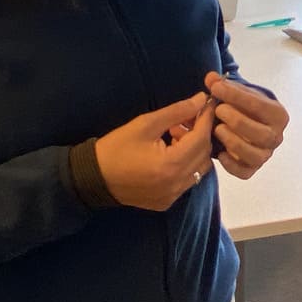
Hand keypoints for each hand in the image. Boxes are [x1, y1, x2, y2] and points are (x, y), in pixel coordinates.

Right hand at [93, 93, 214, 209]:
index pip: (201, 138)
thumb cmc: (117, 147)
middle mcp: (176, 184)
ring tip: (175, 135)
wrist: (94, 177)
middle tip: (186, 119)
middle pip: (204, 154)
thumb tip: (201, 100)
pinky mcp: (167, 202)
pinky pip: (188, 180)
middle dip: (200, 133)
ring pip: (200, 168)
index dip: (206, 118)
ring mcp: (173, 196)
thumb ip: (177, 111)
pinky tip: (170, 153)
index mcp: (171, 165)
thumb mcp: (146, 124)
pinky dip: (186, 164)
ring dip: (194, 149)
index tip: (208, 103)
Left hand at [204, 71, 288, 179]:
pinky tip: (219, 153)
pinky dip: (231, 165)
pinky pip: (244, 172)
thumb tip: (211, 78)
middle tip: (219, 110)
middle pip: (261, 134)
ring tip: (217, 129)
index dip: (236, 96)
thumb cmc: (245, 107)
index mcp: (278, 115)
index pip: (260, 106)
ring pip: (254, 155)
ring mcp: (265, 154)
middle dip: (238, 121)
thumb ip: (224, 85)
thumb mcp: (238, 92)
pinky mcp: (252, 169)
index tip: (216, 88)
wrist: (247, 122)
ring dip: (234, 142)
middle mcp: (276, 137)